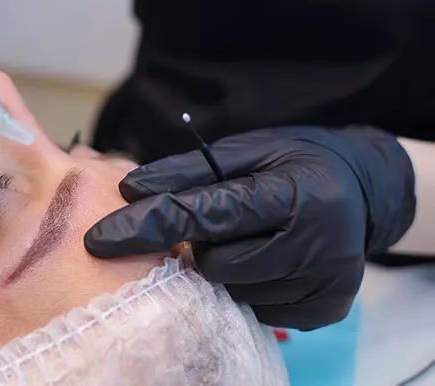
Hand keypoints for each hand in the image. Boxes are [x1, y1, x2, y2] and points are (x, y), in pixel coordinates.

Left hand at [85, 126, 415, 329]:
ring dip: (220, 266)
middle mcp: (315, 246)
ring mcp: (322, 285)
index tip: (98, 239)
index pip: (205, 215)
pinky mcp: (322, 311)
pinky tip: (261, 259)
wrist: (363, 190)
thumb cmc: (295, 161)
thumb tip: (131, 192)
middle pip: (214, 264)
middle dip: (194, 247)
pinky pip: (255, 308)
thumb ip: (189, 172)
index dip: (147, 227)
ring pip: (231, 290)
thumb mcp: (247, 150)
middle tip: (209, 224)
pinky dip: (244, 285)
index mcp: (293, 195)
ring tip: (243, 238)